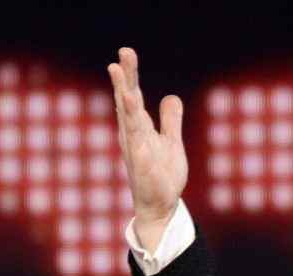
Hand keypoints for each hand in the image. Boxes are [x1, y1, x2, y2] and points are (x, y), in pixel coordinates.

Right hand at [107, 47, 188, 253]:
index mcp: (140, 127)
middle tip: (123, 53)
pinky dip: (134, 126)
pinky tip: (131, 108)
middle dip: (125, 77)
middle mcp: (133, 134)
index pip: (133, 96)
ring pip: (129, 117)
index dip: (130, 75)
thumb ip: (171, 120)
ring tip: (120, 75)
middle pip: (128, 100)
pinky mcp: (141, 163)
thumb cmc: (162, 174)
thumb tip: (171, 96)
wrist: (160, 205)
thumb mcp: (171, 142)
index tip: (125, 53)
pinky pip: (137, 141)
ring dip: (124, 96)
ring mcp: (135, 147)